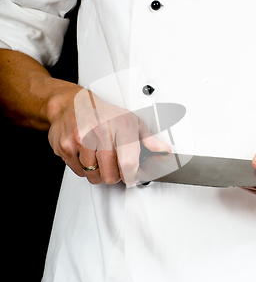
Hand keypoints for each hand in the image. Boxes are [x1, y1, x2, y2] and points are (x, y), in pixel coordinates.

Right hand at [47, 88, 170, 185]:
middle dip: (115, 176)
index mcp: (121, 124)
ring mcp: (81, 139)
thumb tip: (164, 150)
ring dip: (99, 174)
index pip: (128, 163)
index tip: (131, 177)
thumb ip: (148, 139)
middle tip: (113, 166)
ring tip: (99, 158)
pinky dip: (84, 169)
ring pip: (95, 175)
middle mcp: (101, 130)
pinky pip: (79, 172)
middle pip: (111, 174)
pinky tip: (86, 155)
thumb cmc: (103, 114)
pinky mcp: (66, 146)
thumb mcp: (130, 121)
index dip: (131, 176)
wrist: (71, 104)